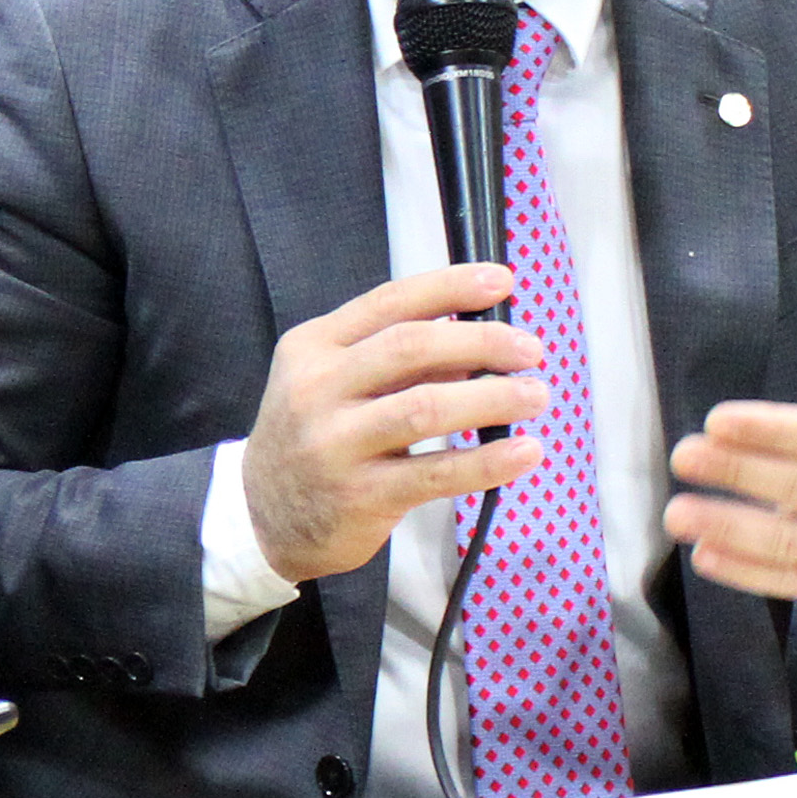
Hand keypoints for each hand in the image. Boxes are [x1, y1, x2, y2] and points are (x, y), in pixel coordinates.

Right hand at [242, 265, 547, 584]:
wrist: (261, 516)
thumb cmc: (312, 438)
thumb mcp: (332, 382)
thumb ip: (394, 359)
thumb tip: (478, 340)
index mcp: (313, 347)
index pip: (390, 303)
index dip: (452, 287)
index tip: (501, 281)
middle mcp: (317, 389)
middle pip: (411, 347)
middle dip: (483, 341)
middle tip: (529, 350)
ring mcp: (335, 444)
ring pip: (427, 407)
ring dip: (494, 398)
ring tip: (535, 395)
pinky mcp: (359, 496)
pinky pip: (436, 473)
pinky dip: (487, 461)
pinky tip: (523, 451)